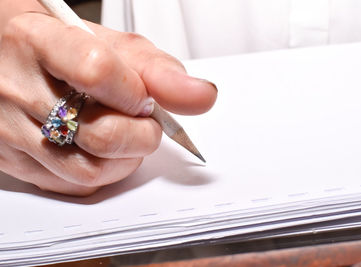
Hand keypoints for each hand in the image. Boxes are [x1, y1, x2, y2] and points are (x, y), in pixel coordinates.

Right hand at [0, 12, 216, 195]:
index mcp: (38, 42)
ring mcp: (10, 130)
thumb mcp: (103, 41)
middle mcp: (16, 88)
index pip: (98, 73)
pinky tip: (99, 148)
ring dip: (126, 158)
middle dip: (143, 133)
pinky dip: (103, 172)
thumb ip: (155, 68)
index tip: (147, 98)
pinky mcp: (14, 161)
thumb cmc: (56, 44)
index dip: (137, 93)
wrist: (6, 56)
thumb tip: (200, 95)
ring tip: (122, 132)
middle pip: (102, 134)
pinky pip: (74, 185)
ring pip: (90, 170)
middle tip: (141, 118)